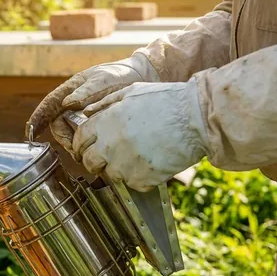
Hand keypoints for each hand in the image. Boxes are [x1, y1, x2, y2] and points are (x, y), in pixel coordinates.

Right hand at [26, 53, 158, 153]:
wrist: (141, 78)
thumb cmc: (119, 75)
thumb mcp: (103, 79)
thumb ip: (86, 91)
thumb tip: (67, 103)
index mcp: (70, 90)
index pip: (49, 106)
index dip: (38, 119)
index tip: (30, 132)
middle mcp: (72, 103)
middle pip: (59, 125)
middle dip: (64, 139)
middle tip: (76, 150)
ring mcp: (82, 114)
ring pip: (71, 132)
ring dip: (76, 143)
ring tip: (86, 152)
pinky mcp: (94, 123)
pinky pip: (84, 135)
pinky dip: (86, 144)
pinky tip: (94, 150)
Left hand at [73, 80, 208, 191]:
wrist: (197, 117)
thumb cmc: (166, 100)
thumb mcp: (132, 92)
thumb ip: (105, 103)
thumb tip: (86, 111)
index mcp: (105, 122)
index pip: (79, 140)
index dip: (80, 145)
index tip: (84, 148)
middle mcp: (110, 145)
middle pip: (89, 162)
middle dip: (93, 161)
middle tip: (104, 159)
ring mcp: (125, 164)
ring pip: (110, 174)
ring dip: (118, 168)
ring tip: (136, 156)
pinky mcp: (141, 179)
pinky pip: (132, 183)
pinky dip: (140, 177)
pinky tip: (152, 163)